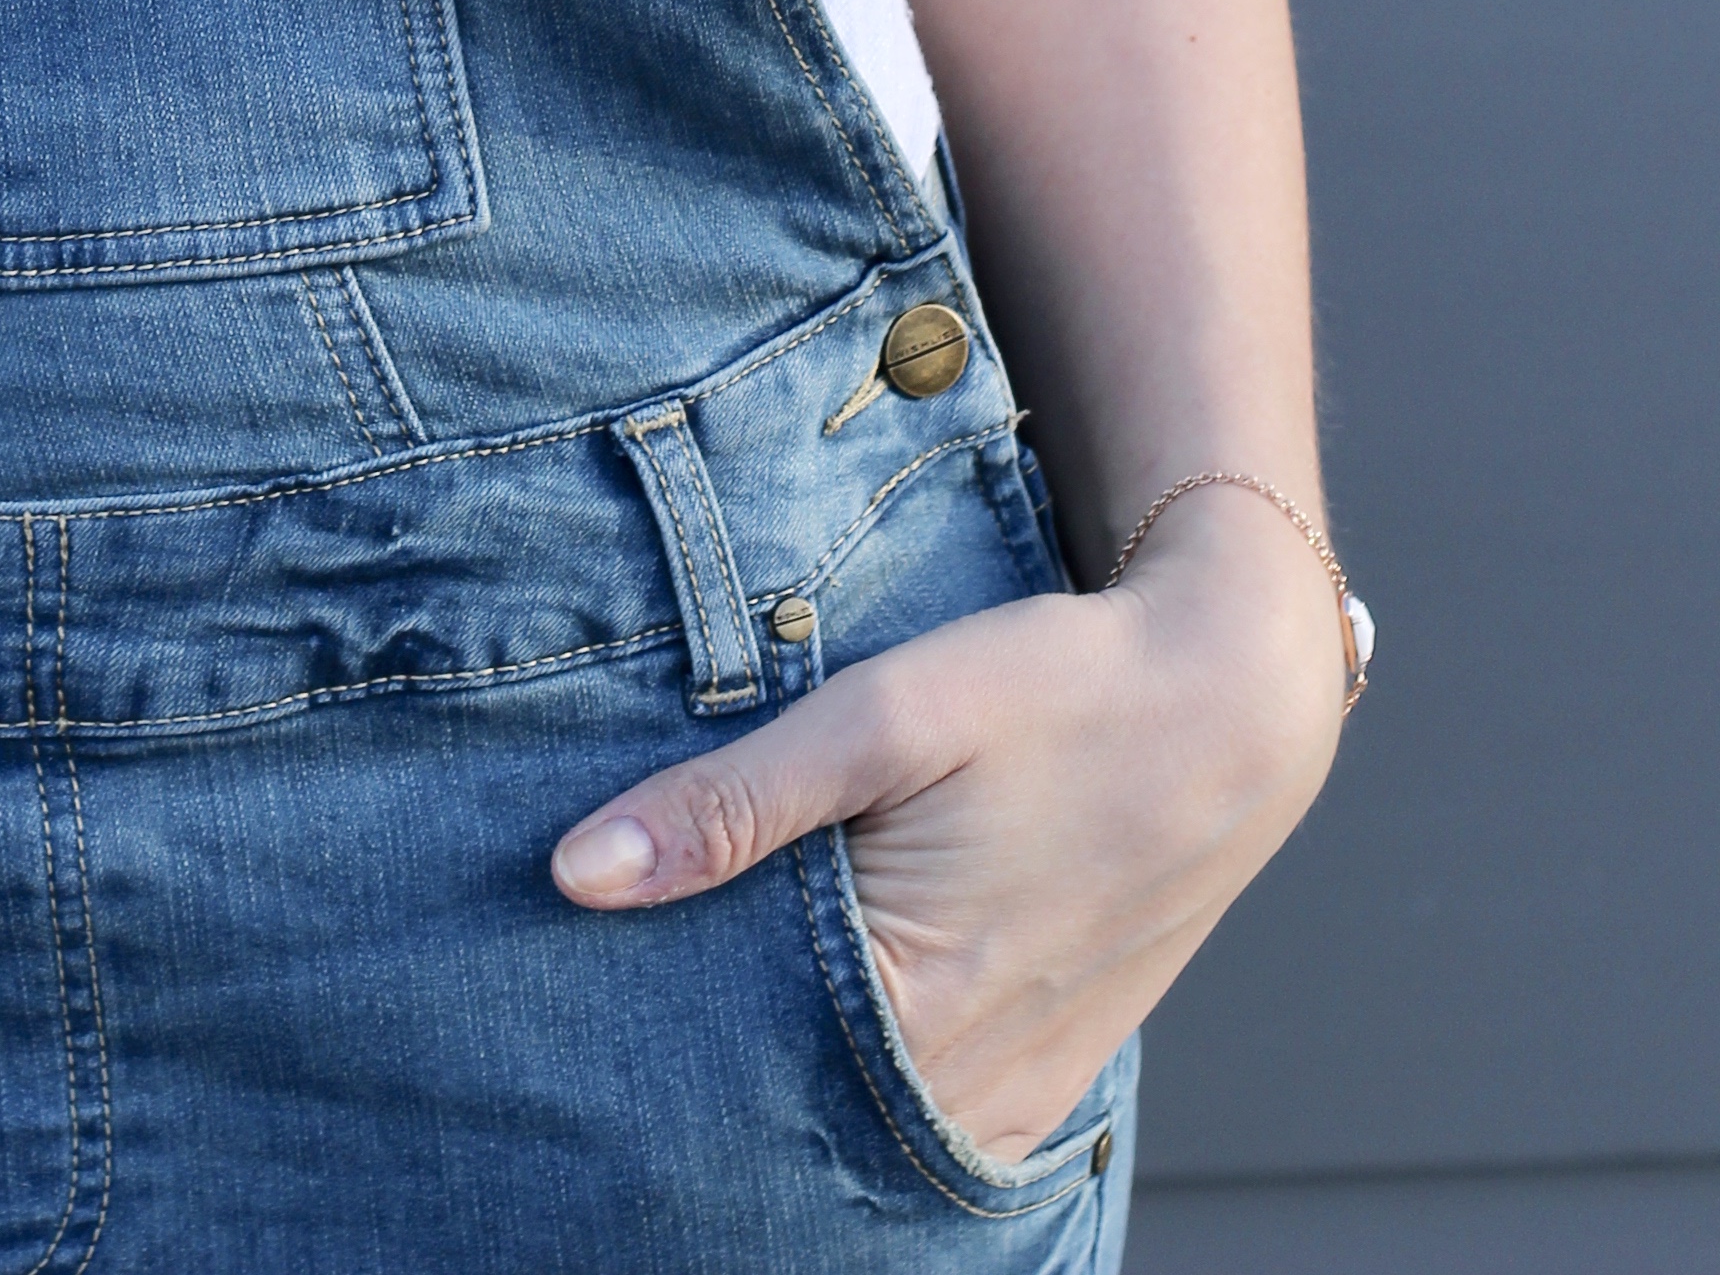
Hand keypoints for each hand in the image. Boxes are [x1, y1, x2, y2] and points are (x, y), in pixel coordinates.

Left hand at [548, 502, 1347, 1165]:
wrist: (1233, 695)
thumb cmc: (1059, 689)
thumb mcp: (886, 716)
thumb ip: (733, 800)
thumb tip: (577, 872)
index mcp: (915, 1001)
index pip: (727, 1066)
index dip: (646, 1028)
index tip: (578, 993)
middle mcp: (969, 1077)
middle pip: (792, 1104)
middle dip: (707, 1061)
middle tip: (624, 1000)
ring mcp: (1022, 1087)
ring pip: (863, 1122)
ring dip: (787, 1073)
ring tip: (711, 1001)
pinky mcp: (1057, 1070)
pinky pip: (939, 1121)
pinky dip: (870, 1086)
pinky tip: (823, 1025)